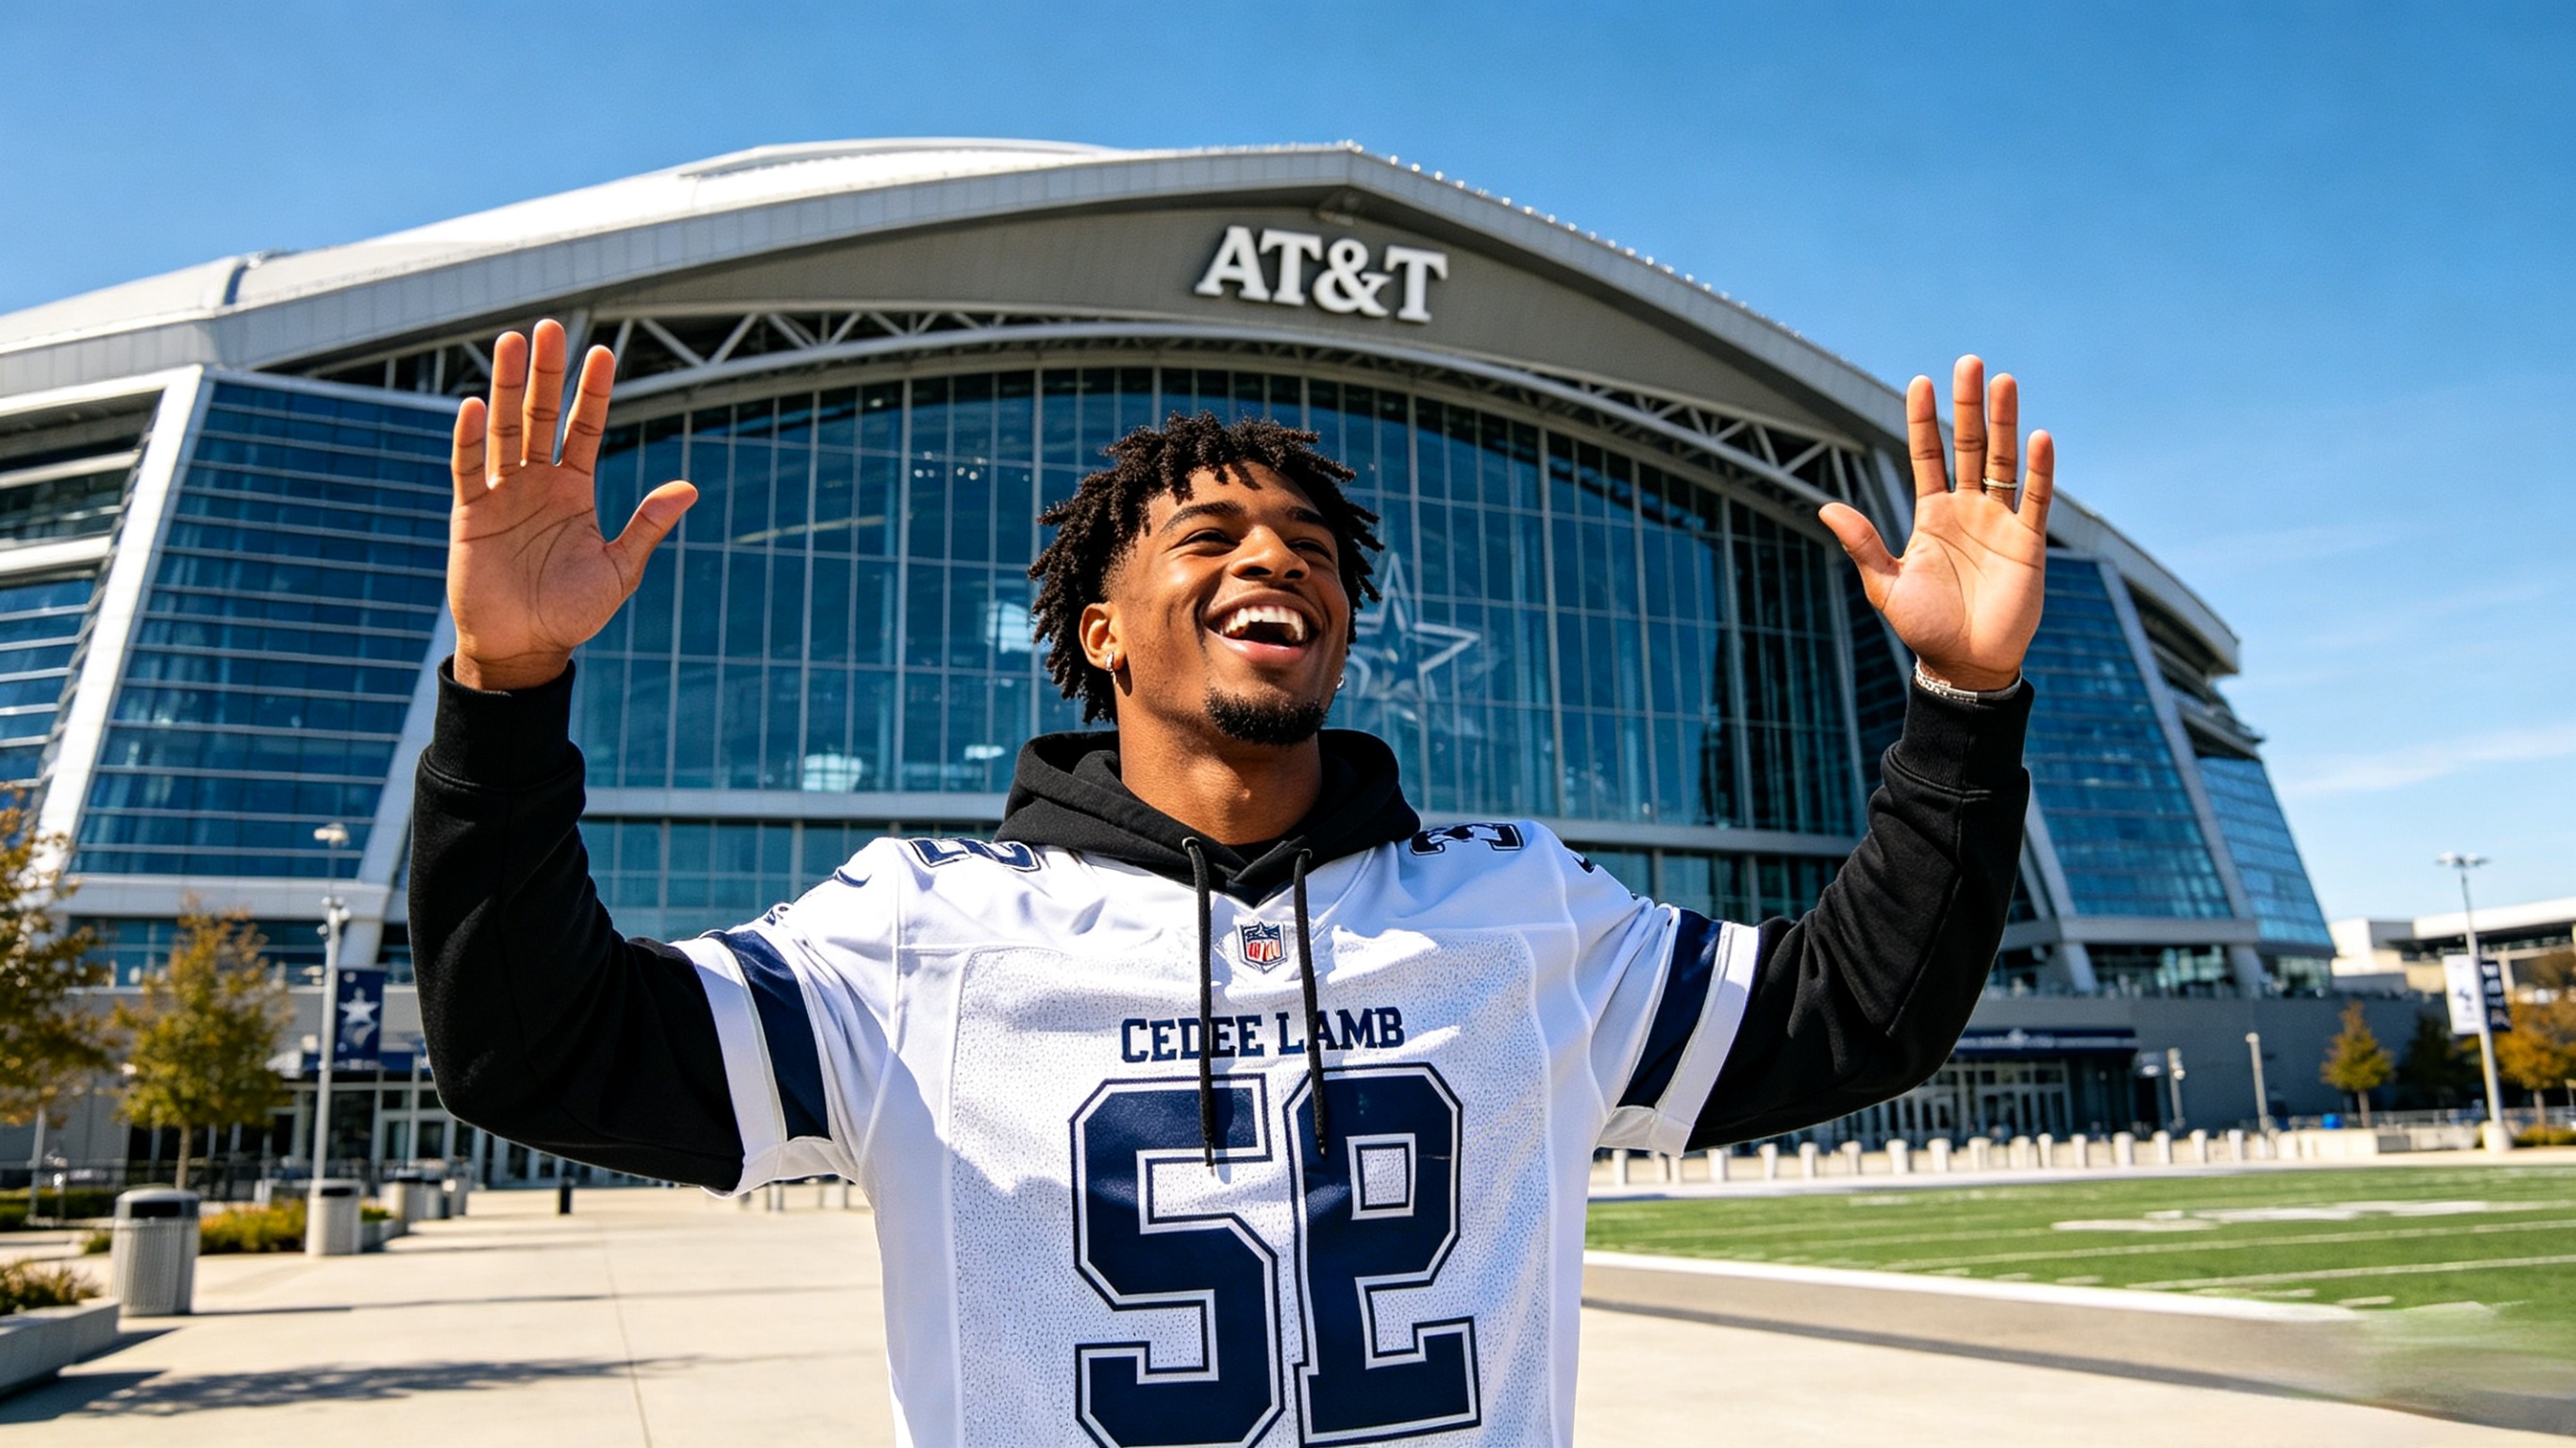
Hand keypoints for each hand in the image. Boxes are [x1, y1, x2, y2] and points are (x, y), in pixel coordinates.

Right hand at [447, 321, 695, 690]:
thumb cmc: (572, 612)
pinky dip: (469, 438)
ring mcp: (502, 493)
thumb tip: (689, 488)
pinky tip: (473, 405)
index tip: (604, 353)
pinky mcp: (470, 513)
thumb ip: (646, 525)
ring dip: (504, 387)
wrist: (524, 648)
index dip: (593, 393)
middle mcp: (537, 482)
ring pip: (503, 429)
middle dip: (545, 373)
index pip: (585, 429)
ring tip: (510, 343)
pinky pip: (468, 468)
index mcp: (575, 490)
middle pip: (539, 415)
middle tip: (549, 327)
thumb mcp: (619, 569)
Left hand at [1819, 356, 2053, 692]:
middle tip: (1969, 362)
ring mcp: (1999, 522)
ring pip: (2003, 461)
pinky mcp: (2027, 543)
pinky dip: (2038, 471)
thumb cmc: (1925, 627)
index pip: (1927, 455)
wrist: (1965, 665)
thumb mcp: (1886, 586)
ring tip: (2003, 381)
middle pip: (1970, 445)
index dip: (1923, 420)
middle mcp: (1968, 509)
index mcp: (1932, 515)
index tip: (1920, 380)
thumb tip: (1826, 507)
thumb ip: (1863, 544)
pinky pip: (2034, 500)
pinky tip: (2038, 438)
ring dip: (2004, 422)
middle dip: (1968, 405)